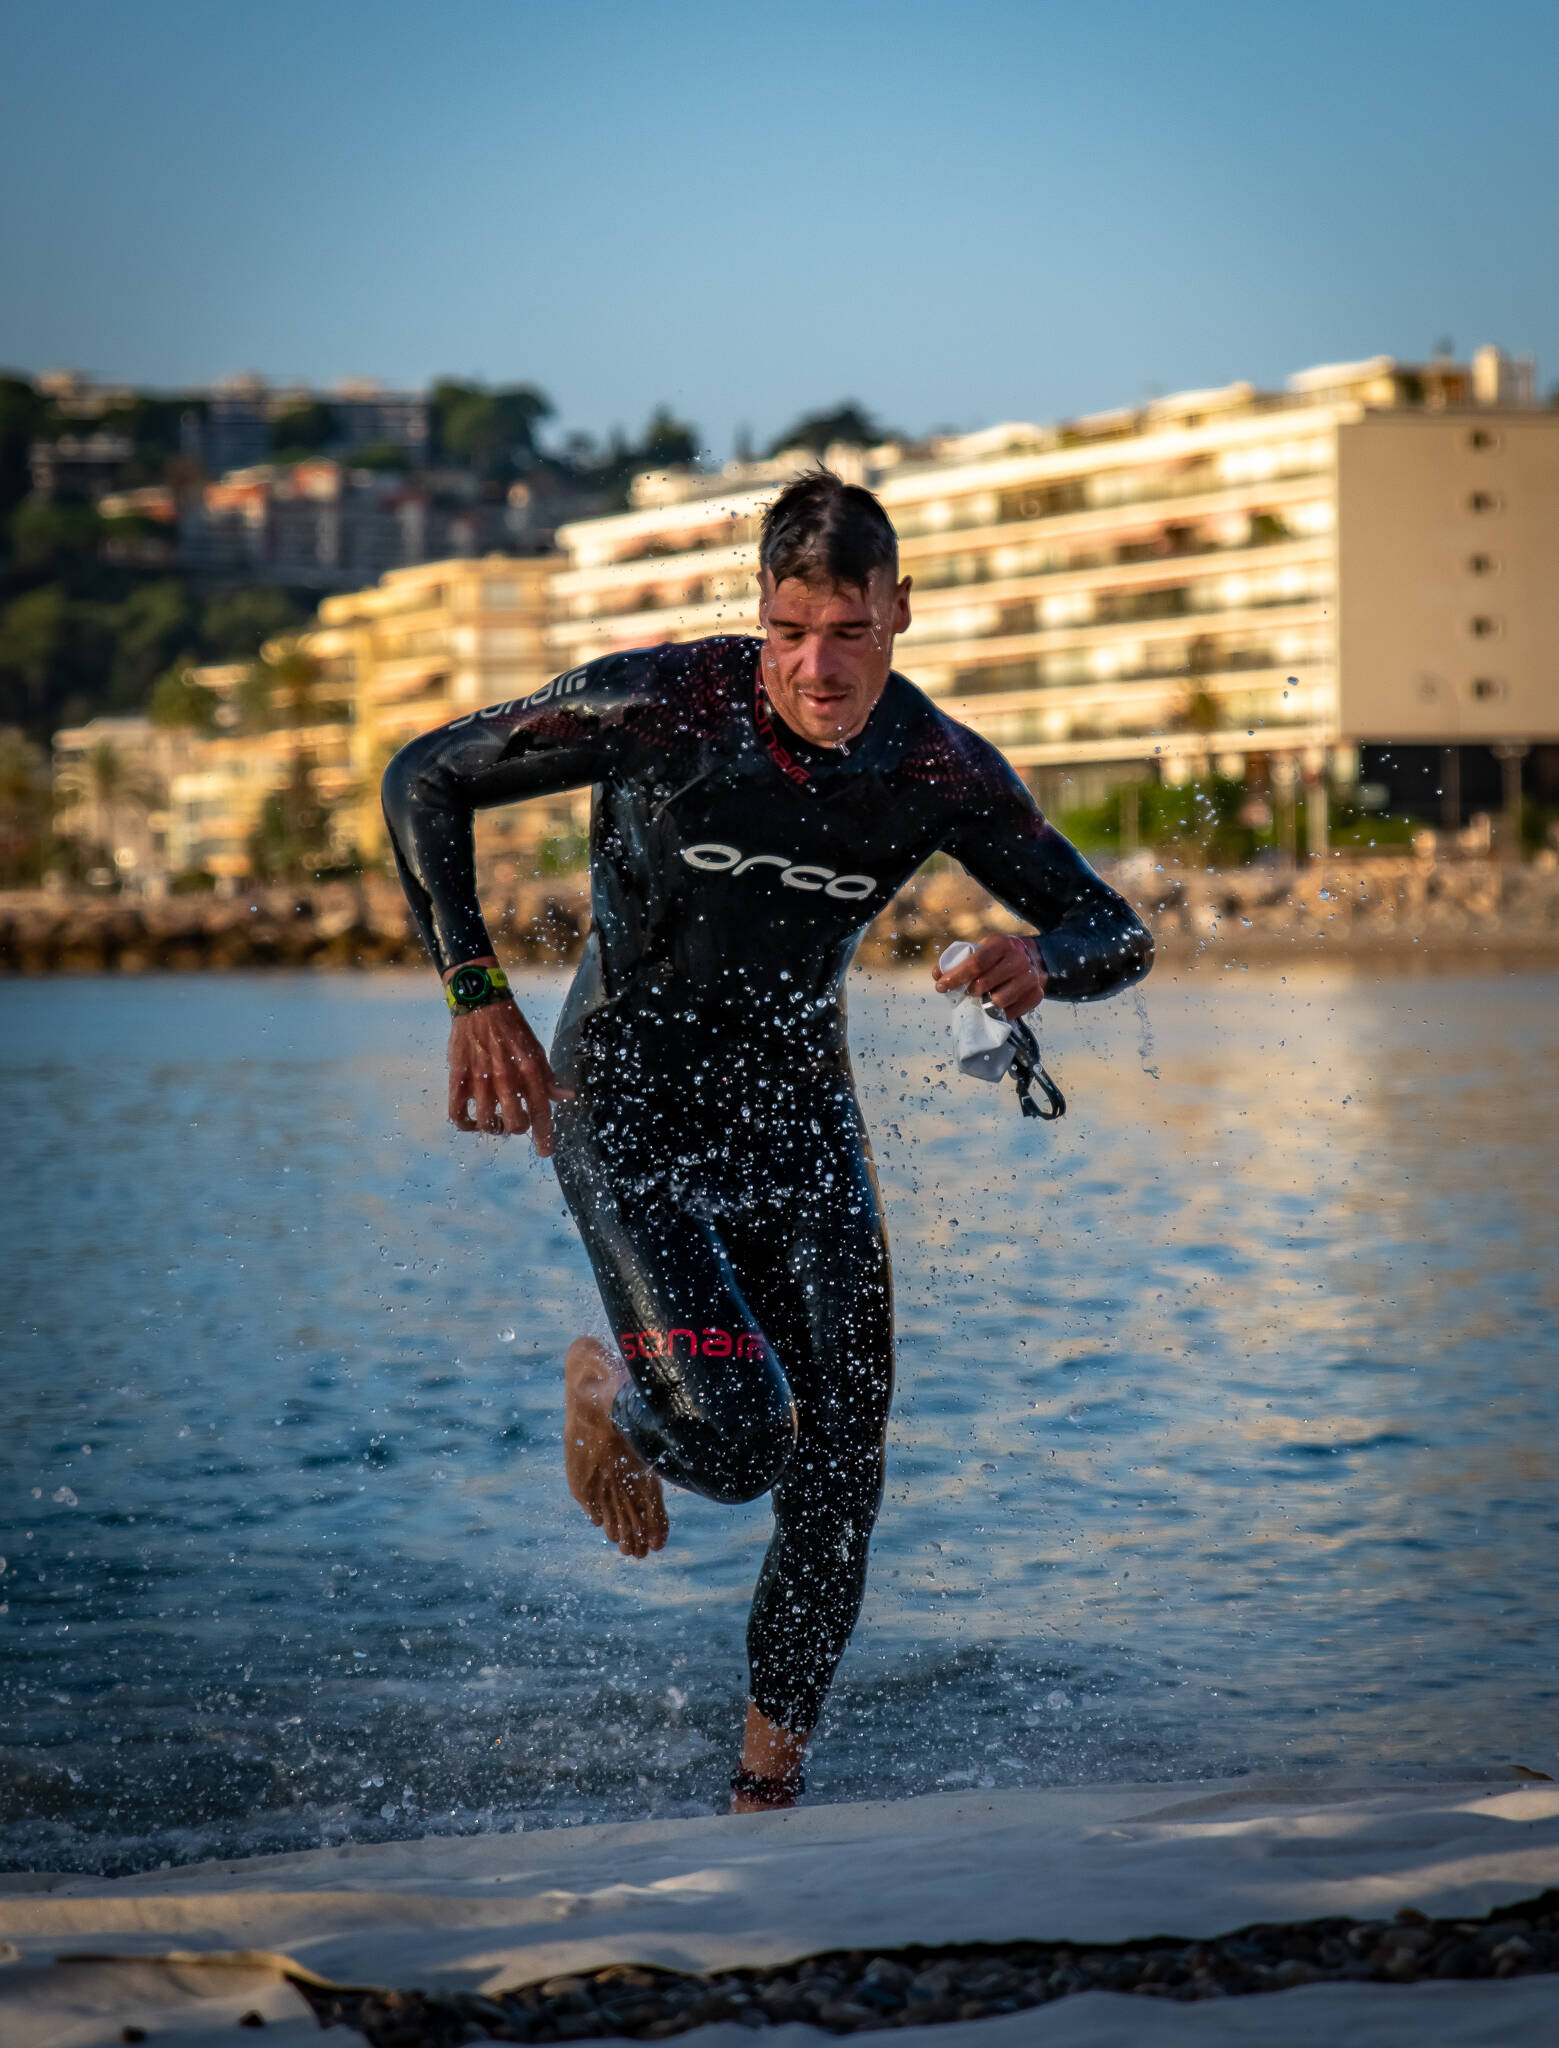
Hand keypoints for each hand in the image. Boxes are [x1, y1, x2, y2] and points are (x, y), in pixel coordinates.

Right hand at [445, 975, 573, 1153]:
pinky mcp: (458, 1078)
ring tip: (495, 1120)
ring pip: (488, 1123)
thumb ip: (548, 1077)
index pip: (541, 1111)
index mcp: (529, 1070)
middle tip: (514, 1121)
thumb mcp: (536, 1049)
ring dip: (494, 1127)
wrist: (480, 1003)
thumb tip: (566, 1097)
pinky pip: (458, 1114)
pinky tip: (472, 1120)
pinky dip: (466, 1124)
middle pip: (515, 1124)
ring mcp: (480, 1079)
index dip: (545, 1136)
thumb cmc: (512, 1028)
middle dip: (517, 1128)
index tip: (545, 1152)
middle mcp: (506, 1078)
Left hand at [932, 933, 1047, 1018]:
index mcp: (1001, 944)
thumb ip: (958, 960)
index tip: (941, 986)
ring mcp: (1030, 977)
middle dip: (968, 991)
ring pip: (999, 1001)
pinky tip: (995, 1006)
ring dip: (985, 1003)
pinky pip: (1012, 1012)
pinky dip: (1000, 1012)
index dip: (955, 977)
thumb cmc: (999, 956)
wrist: (1033, 958)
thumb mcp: (981, 950)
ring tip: (981, 998)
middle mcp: (1018, 959)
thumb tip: (937, 974)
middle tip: (965, 992)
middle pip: (984, 984)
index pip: (975, 963)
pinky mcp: (1037, 995)